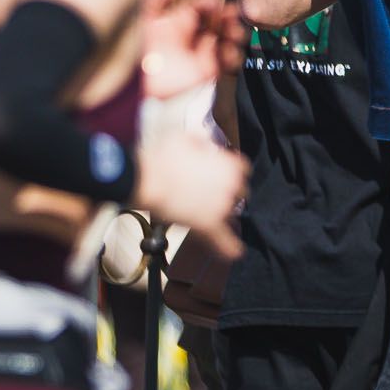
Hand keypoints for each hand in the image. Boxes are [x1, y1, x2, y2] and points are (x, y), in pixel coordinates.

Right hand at [136, 132, 245, 259]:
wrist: (146, 179)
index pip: (242, 170)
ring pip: (231, 214)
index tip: (221, 174)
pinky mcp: (208, 226)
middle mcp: (231, 186)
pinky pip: (224, 241)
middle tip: (209, 194)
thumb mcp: (185, 138)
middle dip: (228, 193)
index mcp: (229, 165)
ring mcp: (221, 208)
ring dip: (222, 214)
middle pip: (240, 192)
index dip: (231, 173)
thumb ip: (201, 143)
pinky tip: (234, 251)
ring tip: (206, 214)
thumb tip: (204, 147)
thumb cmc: (162, 157)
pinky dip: (229, 247)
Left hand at [139, 0, 243, 100]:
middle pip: (222, 19)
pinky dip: (232, 55)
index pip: (205, 4)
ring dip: (235, 32)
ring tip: (233, 33)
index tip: (213, 5)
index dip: (212, 2)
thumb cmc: (141, 49)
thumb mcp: (147, 18)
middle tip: (230, 15)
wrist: (141, 84)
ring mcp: (205, 52)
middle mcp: (197, 33)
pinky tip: (226, 52)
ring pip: (230, 38)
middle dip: (229, 15)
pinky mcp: (210, 71)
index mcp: (183, 19)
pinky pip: (230, 61)